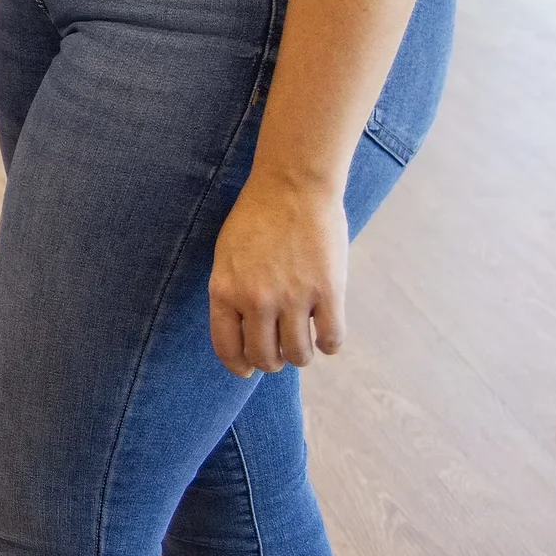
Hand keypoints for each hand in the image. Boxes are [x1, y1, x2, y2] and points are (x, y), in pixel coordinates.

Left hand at [207, 176, 350, 377]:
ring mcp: (292, 298)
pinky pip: (331, 340)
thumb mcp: (227, 256)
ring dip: (302, 355)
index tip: (247, 369)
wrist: (292, 186)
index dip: (239, 365)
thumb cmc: (256, 217)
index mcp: (225, 290)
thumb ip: (232, 293)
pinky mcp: (327, 293)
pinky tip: (326, 331)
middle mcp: (256, 300)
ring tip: (304, 341)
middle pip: (265, 358)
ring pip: (299, 356)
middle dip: (273, 361)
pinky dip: (329, 344)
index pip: (227, 347)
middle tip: (281, 350)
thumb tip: (243, 332)